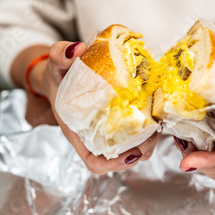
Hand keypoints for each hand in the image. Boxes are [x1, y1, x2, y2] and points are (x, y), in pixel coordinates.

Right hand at [17, 42, 160, 174]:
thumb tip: (76, 49)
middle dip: (141, 150)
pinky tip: (155, 112)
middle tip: (154, 131)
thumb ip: (60, 55)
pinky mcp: (119, 119)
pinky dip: (148, 127)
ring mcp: (108, 130)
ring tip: (158, 122)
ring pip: (132, 148)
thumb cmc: (59, 75)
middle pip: (120, 158)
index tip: (132, 154)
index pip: (94, 161)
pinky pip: (136, 132)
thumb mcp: (55, 64)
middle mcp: (94, 135)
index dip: (114, 165)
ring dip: (148, 141)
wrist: (62, 73)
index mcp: (78, 131)